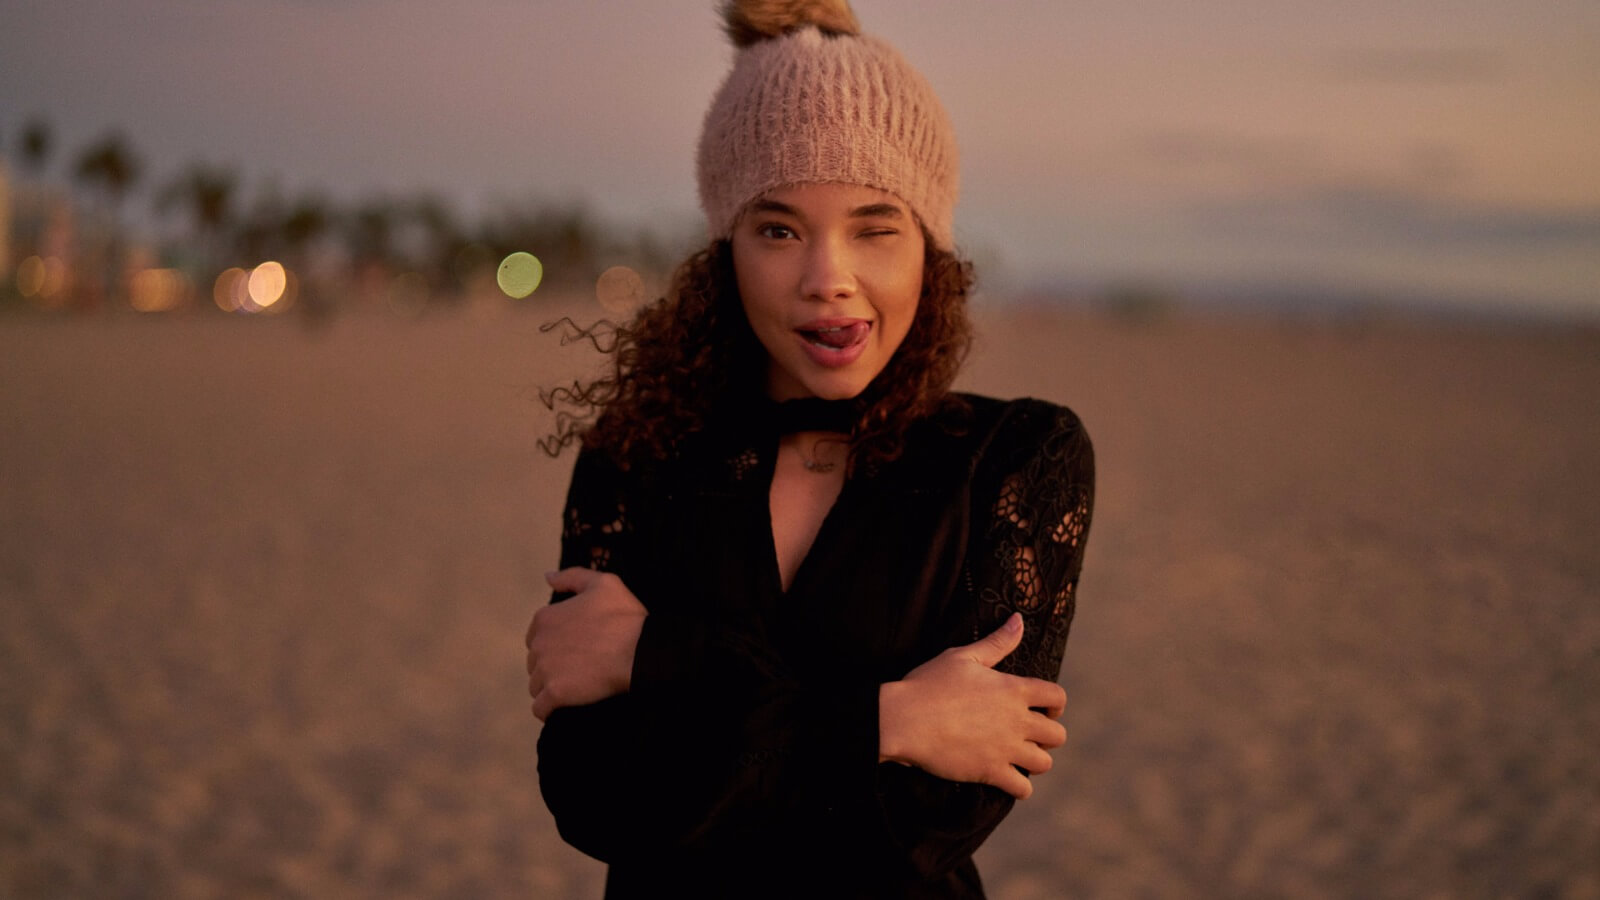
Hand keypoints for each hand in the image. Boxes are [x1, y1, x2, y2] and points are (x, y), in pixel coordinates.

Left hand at [525, 567, 646, 720]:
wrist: (640, 650)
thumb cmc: (625, 616)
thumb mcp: (603, 583)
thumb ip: (572, 577)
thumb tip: (548, 577)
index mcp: (545, 618)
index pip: (537, 638)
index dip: (556, 645)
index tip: (576, 650)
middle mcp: (539, 644)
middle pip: (535, 663)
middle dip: (552, 668)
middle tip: (579, 670)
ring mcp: (545, 670)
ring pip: (537, 686)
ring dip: (551, 690)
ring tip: (576, 689)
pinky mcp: (554, 694)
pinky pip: (541, 709)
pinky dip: (550, 710)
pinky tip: (565, 708)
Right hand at [877, 613, 1066, 798]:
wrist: (904, 719)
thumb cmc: (930, 684)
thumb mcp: (963, 656)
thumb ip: (997, 641)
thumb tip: (1019, 619)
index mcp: (1013, 689)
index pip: (1057, 696)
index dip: (1055, 704)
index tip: (1044, 708)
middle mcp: (1017, 720)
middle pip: (1057, 735)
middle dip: (1048, 736)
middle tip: (1029, 735)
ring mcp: (1006, 748)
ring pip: (1044, 763)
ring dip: (1035, 761)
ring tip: (1019, 757)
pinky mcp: (991, 771)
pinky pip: (1022, 789)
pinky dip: (1019, 787)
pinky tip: (1007, 779)